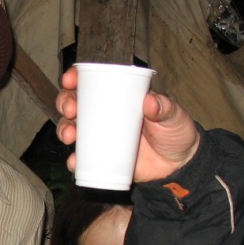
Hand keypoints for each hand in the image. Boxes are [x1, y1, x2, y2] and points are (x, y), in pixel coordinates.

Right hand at [54, 68, 199, 181]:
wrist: (179, 166)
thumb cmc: (176, 133)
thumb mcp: (174, 115)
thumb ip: (165, 107)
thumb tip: (149, 102)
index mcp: (121, 96)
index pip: (93, 82)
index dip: (76, 78)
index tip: (70, 80)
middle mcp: (106, 113)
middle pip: (76, 103)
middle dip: (65, 103)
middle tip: (71, 109)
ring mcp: (102, 136)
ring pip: (73, 128)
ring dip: (64, 129)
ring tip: (69, 135)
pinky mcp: (103, 157)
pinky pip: (82, 157)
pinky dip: (75, 159)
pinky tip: (74, 161)